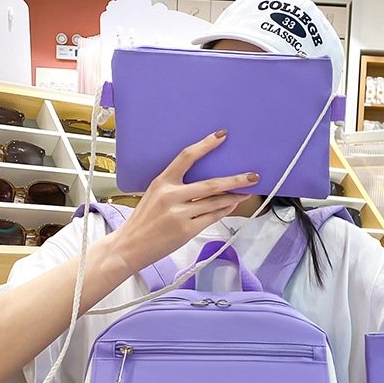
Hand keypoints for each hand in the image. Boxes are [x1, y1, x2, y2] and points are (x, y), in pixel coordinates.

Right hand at [110, 130, 256, 275]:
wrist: (130, 246)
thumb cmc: (143, 221)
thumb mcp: (154, 196)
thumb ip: (176, 188)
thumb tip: (206, 186)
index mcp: (162, 182)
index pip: (186, 157)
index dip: (205, 145)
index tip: (222, 136)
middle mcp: (171, 195)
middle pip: (211, 184)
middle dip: (236, 180)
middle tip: (253, 176)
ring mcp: (179, 214)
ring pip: (215, 203)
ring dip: (234, 197)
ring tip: (246, 192)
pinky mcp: (186, 231)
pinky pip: (212, 218)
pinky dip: (224, 211)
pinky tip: (232, 206)